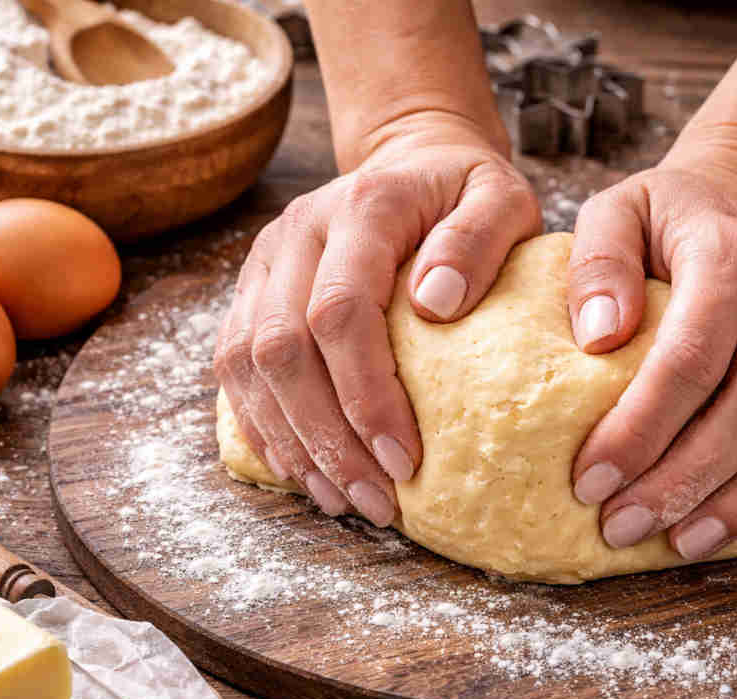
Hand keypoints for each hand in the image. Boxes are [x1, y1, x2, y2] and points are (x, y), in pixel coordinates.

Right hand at [214, 113, 540, 525]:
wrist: (415, 160)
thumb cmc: (468, 193)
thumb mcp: (503, 198)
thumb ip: (480, 241)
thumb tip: (436, 304)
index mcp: (362, 208)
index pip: (341, 311)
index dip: (366, 394)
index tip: (406, 459)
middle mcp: (298, 231)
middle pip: (282, 348)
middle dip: (327, 437)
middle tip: (376, 501)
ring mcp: (266, 261)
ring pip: (247, 365)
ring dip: (292, 442)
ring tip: (343, 499)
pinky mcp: (252, 290)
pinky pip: (233, 368)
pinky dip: (265, 426)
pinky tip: (303, 471)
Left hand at [566, 151, 736, 558]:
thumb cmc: (673, 216)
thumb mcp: (618, 210)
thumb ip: (598, 264)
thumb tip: (597, 338)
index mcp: (732, 253)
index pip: (689, 360)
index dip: (640, 430)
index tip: (591, 481)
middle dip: (686, 481)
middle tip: (626, 526)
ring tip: (687, 541)